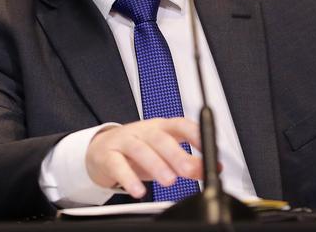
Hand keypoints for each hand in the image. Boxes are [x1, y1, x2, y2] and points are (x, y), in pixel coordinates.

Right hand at [85, 117, 202, 198]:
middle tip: (190, 170)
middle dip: (177, 155)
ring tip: (168, 181)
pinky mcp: (108, 156)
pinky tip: (138, 191)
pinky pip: (118, 166)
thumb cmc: (137, 150)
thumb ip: (188, 160)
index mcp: (161, 127)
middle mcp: (143, 131)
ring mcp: (124, 141)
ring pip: (140, 149)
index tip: (208, 147)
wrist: (100, 149)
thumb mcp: (163, 153)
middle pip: (160, 138)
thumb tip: (215, 168)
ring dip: (156, 165)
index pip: (180, 124)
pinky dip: (128, 179)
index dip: (195, 134)